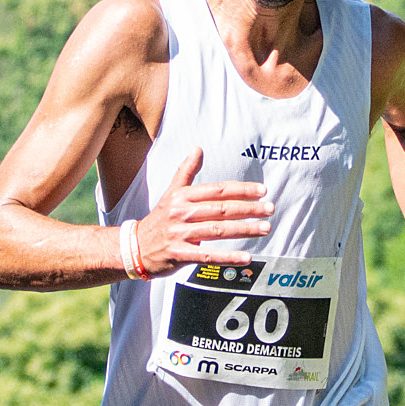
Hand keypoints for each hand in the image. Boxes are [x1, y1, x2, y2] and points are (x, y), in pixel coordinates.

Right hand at [134, 148, 271, 274]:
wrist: (134, 247)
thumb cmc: (159, 219)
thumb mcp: (170, 193)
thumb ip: (185, 171)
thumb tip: (198, 148)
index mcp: (182, 196)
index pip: (217, 190)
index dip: (241, 190)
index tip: (262, 190)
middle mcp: (181, 213)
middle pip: (221, 209)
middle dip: (248, 209)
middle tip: (270, 209)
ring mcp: (180, 234)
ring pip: (217, 230)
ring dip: (244, 229)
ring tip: (265, 228)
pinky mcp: (179, 254)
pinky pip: (207, 256)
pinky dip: (228, 257)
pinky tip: (246, 257)